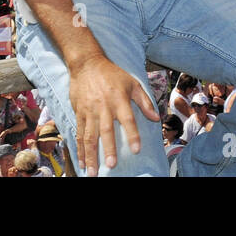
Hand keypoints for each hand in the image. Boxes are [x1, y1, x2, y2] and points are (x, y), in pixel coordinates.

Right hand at [68, 55, 158, 176]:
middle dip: (108, 148)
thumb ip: (144, 102)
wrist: (86, 63)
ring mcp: (89, 111)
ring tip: (92, 171)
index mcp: (119, 100)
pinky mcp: (79, 113)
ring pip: (89, 136)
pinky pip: (79, 134)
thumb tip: (156, 118)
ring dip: (90, 155)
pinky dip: (80, 149)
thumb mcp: (132, 83)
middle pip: (106, 130)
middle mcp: (103, 107)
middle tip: (111, 165)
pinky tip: (82, 162)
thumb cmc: (112, 74)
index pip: (127, 119)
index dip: (132, 134)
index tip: (136, 149)